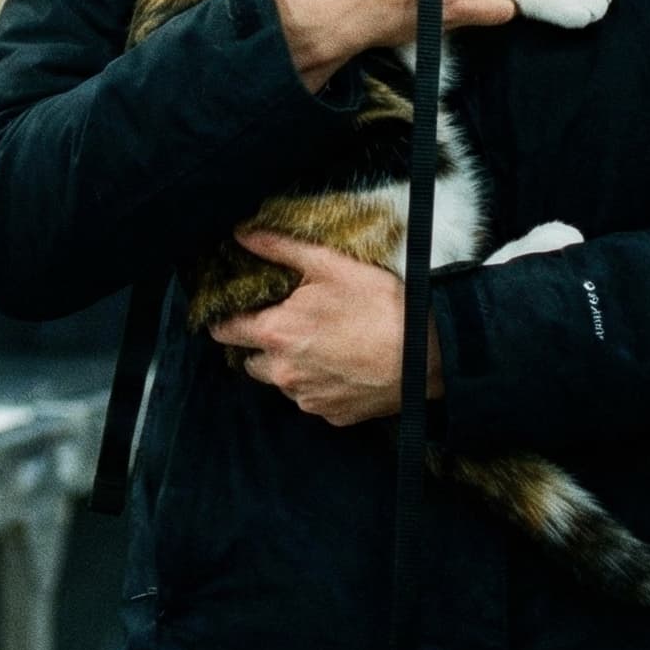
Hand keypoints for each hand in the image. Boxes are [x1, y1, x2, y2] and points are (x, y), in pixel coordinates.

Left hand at [210, 229, 444, 425]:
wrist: (425, 355)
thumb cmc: (379, 306)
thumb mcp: (329, 265)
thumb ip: (279, 249)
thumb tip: (241, 233)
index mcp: (275, 333)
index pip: (225, 331)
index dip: (224, 320)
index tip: (231, 312)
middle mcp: (283, 373)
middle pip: (250, 361)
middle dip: (261, 345)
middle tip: (286, 326)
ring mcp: (307, 398)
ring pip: (281, 382)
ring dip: (290, 366)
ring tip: (320, 346)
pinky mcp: (331, 416)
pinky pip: (312, 399)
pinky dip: (318, 385)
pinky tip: (341, 367)